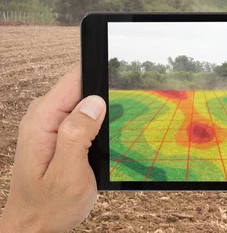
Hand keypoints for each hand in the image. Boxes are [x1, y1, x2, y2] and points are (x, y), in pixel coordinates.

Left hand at [0, 65, 105, 232]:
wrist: (35, 226)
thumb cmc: (48, 207)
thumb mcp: (67, 175)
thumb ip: (77, 135)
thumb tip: (94, 102)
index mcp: (42, 121)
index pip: (74, 78)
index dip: (100, 78)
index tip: (120, 88)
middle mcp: (43, 116)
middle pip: (83, 88)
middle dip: (104, 101)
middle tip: (111, 132)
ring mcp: (50, 122)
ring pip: (86, 102)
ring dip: (102, 116)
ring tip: (103, 144)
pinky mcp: (59, 131)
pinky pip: (83, 115)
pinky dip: (97, 126)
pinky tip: (98, 146)